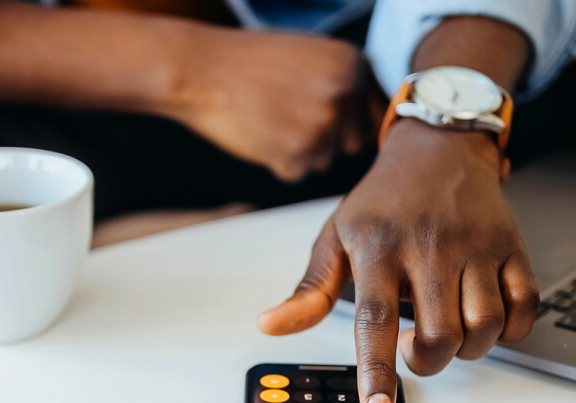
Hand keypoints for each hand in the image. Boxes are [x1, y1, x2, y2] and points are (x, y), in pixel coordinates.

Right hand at [166, 29, 383, 181]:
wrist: (200, 69)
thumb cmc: (247, 62)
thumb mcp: (309, 56)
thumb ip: (342, 83)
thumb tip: (366, 119)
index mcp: (353, 63)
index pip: (375, 112)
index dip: (351, 123)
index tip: (332, 125)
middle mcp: (346, 92)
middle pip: (354, 143)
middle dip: (327, 140)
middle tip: (289, 119)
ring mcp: (324, 124)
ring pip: (325, 161)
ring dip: (300, 151)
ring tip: (269, 120)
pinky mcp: (298, 153)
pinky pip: (297, 172)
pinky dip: (277, 162)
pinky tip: (258, 133)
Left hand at [257, 122, 539, 402]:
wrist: (439, 148)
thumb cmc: (384, 201)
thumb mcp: (335, 237)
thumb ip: (309, 290)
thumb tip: (270, 326)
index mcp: (379, 248)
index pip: (375, 321)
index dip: (377, 373)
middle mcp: (430, 247)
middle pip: (438, 335)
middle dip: (427, 362)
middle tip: (414, 347)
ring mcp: (476, 246)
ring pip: (485, 326)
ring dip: (469, 348)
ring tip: (449, 331)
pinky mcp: (512, 246)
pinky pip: (525, 307)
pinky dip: (511, 329)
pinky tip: (486, 318)